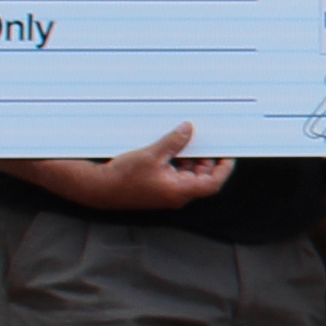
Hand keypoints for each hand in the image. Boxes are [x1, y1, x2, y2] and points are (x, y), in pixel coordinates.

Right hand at [92, 124, 232, 210]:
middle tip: (203, 141)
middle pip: (201, 178)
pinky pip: (174, 175)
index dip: (223, 169)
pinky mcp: (157, 189)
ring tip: (184, 142)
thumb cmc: (122, 177)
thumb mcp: (152, 154)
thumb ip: (174, 142)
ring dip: (189, 160)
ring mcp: (167, 193)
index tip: (227, 155)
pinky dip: (176, 163)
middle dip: (204, 160)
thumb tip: (188, 130)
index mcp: (179, 191)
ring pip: (188, 176)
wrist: (98, 188)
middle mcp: (176, 195)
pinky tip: (170, 149)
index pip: (212, 183)